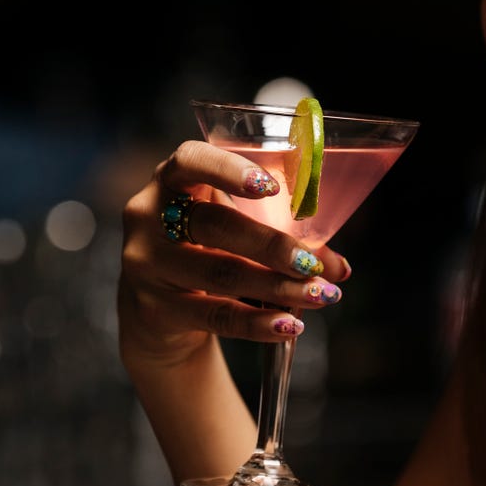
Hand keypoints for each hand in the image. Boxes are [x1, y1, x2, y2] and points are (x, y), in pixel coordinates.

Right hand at [118, 140, 349, 368]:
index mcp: (170, 181)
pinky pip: (215, 315)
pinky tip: (289, 325)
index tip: (271, 188)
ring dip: (277, 287)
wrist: (156, 311)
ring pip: (220, 274)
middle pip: (214, 226)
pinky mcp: (154, 310)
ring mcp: (145, 265)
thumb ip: (286, 239)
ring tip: (320, 296)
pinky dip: (257, 322)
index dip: (229, 171)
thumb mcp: (233, 232)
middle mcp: (148, 217)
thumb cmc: (205, 253)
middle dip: (271, 245)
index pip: (191, 161)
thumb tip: (339, 268)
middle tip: (314, 264)